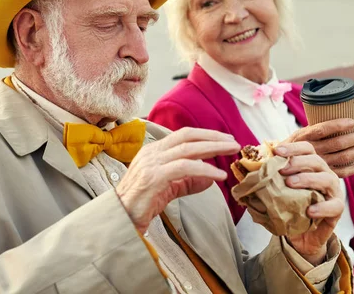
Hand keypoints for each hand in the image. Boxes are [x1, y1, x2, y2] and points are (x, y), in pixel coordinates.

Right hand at [116, 128, 240, 233]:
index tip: (225, 139)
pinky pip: (184, 168)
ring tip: (231, 152)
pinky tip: (218, 175)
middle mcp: (152, 152)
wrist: (119, 219)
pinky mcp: (153, 177)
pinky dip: (204, 169)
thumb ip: (187, 182)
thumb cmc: (141, 204)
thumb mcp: (168, 189)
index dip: (206, 135)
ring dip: (213, 149)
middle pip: (187, 136)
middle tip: (234, 143)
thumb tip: (210, 178)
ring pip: (187, 149)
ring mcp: (151, 163)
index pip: (183, 135)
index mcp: (154, 151)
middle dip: (213, 137)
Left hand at [276, 142, 344, 264]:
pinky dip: (322, 207)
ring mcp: (333, 191)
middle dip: (297, 162)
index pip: (307, 149)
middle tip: (281, 169)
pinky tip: (309, 211)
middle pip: (317, 160)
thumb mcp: (277, 191)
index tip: (277, 151)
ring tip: (290, 184)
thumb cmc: (289, 208)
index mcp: (311, 166)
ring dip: (308, 179)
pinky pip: (335, 206)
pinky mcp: (337, 210)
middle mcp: (324, 174)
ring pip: (328, 179)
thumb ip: (267, 178)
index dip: (293, 147)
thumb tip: (244, 168)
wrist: (300, 235)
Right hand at [285, 118, 353, 177]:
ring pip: (343, 157)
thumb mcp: (297, 136)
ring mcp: (317, 164)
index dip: (338, 125)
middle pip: (337, 144)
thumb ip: (313, 131)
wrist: (277, 168)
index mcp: (303, 138)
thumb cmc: (290, 149)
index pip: (322, 129)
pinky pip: (343, 173)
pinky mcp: (322, 175)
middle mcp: (310, 151)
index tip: (353, 121)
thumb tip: (336, 117)